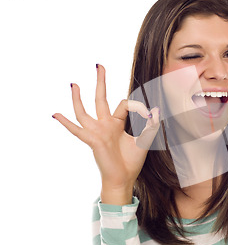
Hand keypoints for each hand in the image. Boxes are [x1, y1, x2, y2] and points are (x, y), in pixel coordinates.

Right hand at [52, 64, 159, 204]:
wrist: (124, 178)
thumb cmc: (132, 161)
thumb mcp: (145, 140)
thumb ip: (151, 125)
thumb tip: (155, 110)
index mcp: (117, 123)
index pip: (125, 104)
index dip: (137, 106)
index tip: (147, 113)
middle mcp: (105, 125)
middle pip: (101, 98)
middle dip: (101, 82)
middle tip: (99, 66)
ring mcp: (96, 132)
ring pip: (84, 111)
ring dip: (78, 98)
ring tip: (74, 84)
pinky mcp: (92, 141)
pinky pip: (77, 130)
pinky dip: (66, 123)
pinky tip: (55, 114)